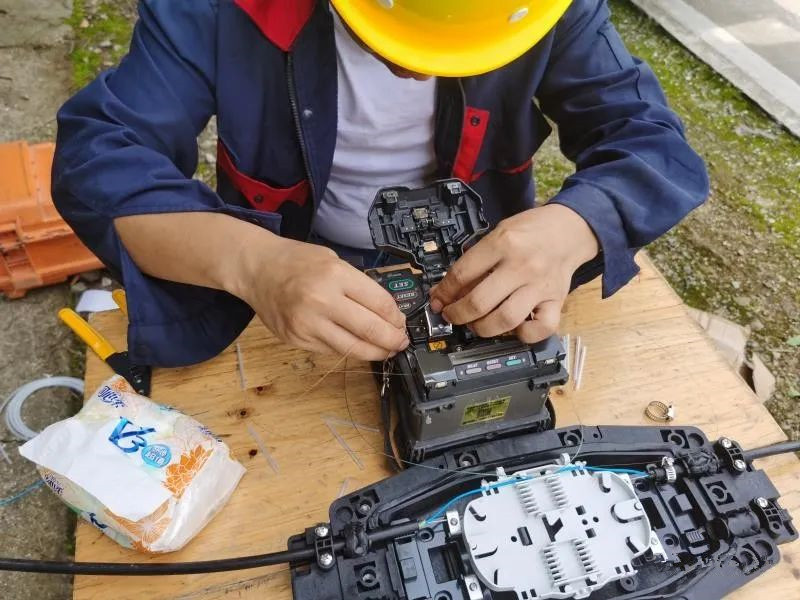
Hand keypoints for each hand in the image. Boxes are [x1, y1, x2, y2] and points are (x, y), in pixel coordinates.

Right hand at [237, 237, 408, 360]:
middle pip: (370, 330)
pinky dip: (348, 349)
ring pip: (353, 349)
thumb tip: (387, 312)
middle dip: (393, 340)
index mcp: (335, 275)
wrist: (256, 269)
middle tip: (400, 342)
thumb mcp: (333, 260)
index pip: (380, 303)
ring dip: (375, 352)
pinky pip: (332, 350)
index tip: (402, 323)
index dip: (397, 318)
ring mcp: (307, 324)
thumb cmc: (296, 261)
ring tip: (385, 350)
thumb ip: (358, 285)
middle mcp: (321, 301)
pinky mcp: (297, 339)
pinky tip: (357, 345)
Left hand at [429, 204, 597, 342]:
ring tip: (476, 324)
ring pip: (505, 319)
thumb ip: (476, 260)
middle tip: (452, 316)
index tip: (438, 301)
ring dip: (483, 328)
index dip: (444, 292)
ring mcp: (540, 286)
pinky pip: (540, 328)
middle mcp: (522, 266)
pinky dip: (524, 334)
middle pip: (479, 302)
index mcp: (504, 244)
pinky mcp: (556, 301)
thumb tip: (447, 289)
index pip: (462, 273)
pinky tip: (514, 327)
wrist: (570, 229)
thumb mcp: (499, 233)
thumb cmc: (532, 231)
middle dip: (457, 315)